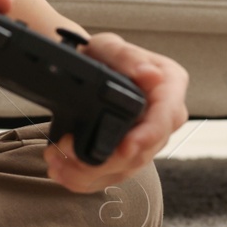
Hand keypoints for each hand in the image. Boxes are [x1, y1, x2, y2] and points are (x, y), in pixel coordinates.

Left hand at [41, 33, 189, 192]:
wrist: (88, 69)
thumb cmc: (102, 55)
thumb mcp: (110, 47)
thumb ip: (127, 57)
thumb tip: (151, 74)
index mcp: (169, 85)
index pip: (167, 117)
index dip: (148, 136)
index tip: (126, 146)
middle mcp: (164, 116)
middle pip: (144, 151)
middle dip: (106, 160)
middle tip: (68, 152)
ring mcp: (147, 139)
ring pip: (124, 169)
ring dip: (87, 172)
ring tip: (57, 162)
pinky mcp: (129, 156)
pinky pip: (111, 175)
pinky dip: (84, 179)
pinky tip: (62, 172)